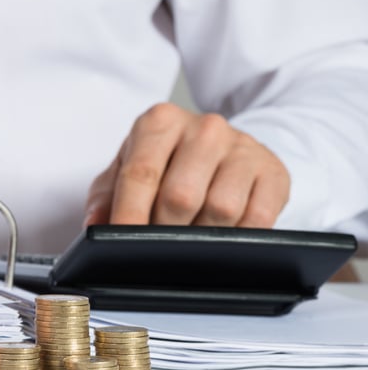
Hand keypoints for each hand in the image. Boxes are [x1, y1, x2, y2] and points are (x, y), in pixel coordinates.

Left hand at [84, 103, 289, 227]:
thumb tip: (95, 224)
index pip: (140, 173)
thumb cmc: (168, 163)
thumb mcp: (128, 170)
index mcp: (161, 122)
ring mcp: (243, 147)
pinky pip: (257, 219)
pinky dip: (237, 238)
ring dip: (201, 236)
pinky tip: (223, 237)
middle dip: (163, 231)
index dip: (128, 214)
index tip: (119, 243)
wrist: (226, 148)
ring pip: (220, 209)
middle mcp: (205, 128)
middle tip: (157, 247)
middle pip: (180, 196)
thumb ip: (106, 196)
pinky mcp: (273, 172)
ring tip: (189, 238)